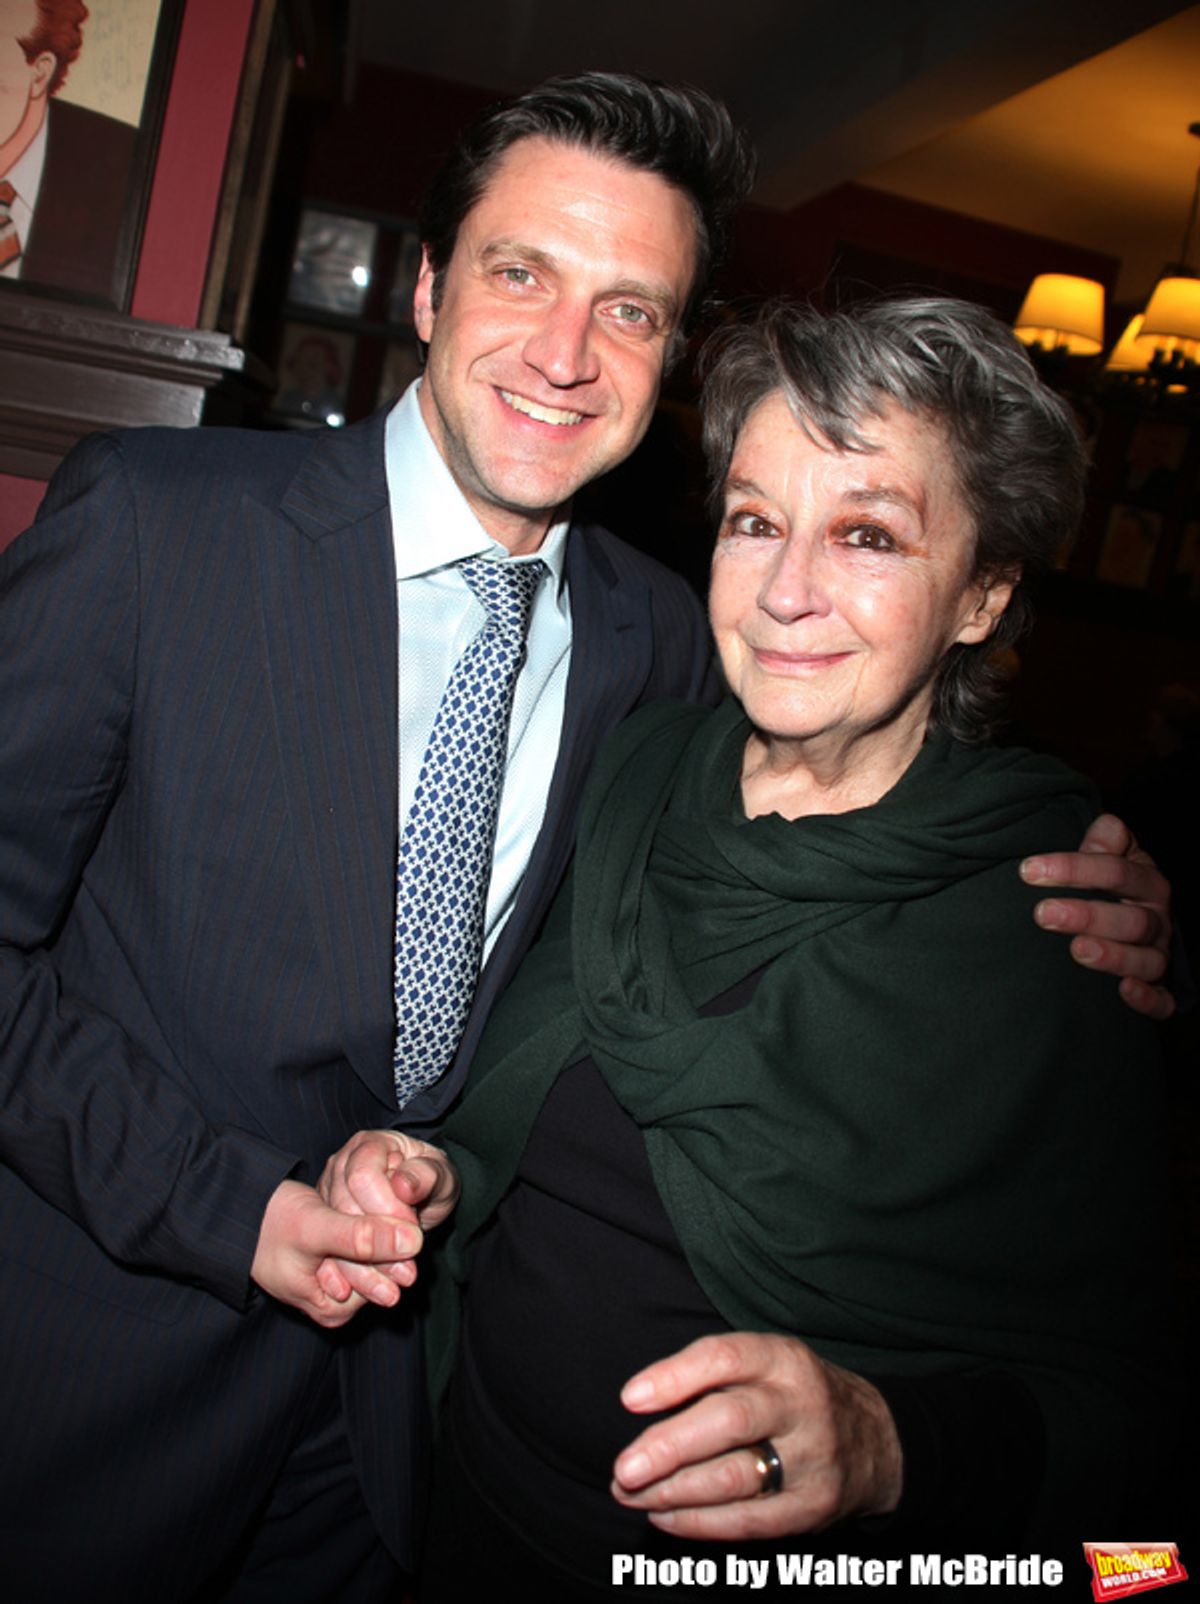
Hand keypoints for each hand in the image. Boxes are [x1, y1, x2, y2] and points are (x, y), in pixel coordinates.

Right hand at [251, 1178, 424, 1328]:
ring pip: (371, 1256)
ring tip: (399, 1215)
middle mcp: (336, 1303)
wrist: (240, 1214)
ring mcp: (336, 1282)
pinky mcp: (333, 1262)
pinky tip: (376, 1212)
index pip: (381, 1280)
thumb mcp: (316, 1229)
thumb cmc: (271, 1223)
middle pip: (378, 1270)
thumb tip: (413, 1242)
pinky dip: (368, 1230)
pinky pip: (360, 1247)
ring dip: (385, 1236)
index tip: (419, 1226)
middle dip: (396, 1247)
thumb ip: (361, 1237)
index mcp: (333, 1307)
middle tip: (416, 1221)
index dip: (400, 1252)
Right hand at [316, 1129, 459, 1303]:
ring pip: (332, 1237)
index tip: (414, 1234)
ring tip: (393, 1291)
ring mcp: (327, 1196)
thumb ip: (426, 1176)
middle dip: (376, 1247)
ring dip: (363, 1271)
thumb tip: (403, 1186)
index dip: (387, 1210)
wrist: (422, 1197)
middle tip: (407, 1273)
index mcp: (367, 1145)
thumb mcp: (441, 1175)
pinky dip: (350, 1279)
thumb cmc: (433, 1181)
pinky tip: (370, 1292)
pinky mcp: (326, 1225)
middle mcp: (340, 1167)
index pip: (363, 1178)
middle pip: (342, 1210)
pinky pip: (328, 1256)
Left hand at [611, 1333, 901, 1539]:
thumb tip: (638, 1406)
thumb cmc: (793, 1396)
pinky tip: (664, 1517)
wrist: (877, 1439)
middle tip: (623, 1468)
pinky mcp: (815, 1506)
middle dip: (669, 1446)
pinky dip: (699, 1524)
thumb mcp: (768, 1364)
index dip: (674, 1376)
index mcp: (784, 1359)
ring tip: (630, 1494)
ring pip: (735, 1477)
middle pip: (728, 1421)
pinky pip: (749, 1521)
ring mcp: (813, 1457)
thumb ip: (713, 1377)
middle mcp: (802, 1404)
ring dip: (673, 1492)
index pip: (725, 1358)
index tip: (629, 1398)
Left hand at [1021, 813, 1173, 1019]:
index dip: (1075, 869)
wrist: (1132, 915)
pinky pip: (1163, 1000)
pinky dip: (1148, 999)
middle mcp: (1157, 919)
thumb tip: (1106, 824)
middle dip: (1088, 915)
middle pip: (1132, 919)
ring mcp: (1158, 954)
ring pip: (1148, 959)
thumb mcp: (1110, 856)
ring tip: (1078, 949)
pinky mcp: (1158, 988)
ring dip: (1114, 956)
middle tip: (1042, 913)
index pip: (1117, 871)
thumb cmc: (1112, 885)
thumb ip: (1105, 842)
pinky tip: (1124, 991)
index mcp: (1147, 883)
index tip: (1030, 870)